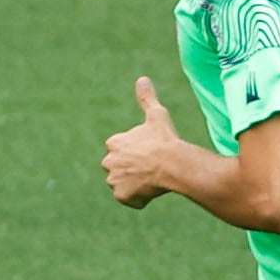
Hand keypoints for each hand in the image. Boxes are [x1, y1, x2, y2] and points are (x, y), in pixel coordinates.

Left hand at [102, 78, 182, 206]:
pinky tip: (152, 189)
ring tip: (153, 178)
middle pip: (119, 168)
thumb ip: (147, 99)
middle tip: (151, 167)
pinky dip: (139, 198)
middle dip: (132, 170)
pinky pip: (130, 199)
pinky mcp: (121, 196)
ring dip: (136, 184)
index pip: (120, 151)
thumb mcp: (157, 115)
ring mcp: (113, 180)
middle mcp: (108, 162)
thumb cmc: (165, 139)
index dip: (135, 153)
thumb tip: (142, 79)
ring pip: (124, 185)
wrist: (172, 164)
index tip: (149, 152)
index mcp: (114, 143)